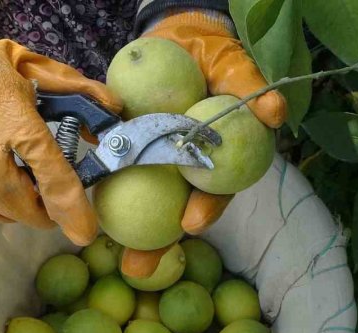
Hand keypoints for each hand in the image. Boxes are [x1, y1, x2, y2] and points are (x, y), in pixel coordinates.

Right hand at [0, 0, 120, 245]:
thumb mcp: (29, 65)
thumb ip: (75, 89)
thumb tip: (116, 109)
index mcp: (16, 126)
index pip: (55, 180)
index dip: (73, 210)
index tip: (84, 231)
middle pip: (19, 207)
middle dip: (38, 213)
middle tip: (44, 207)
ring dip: (4, 207)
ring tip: (9, 192)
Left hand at [120, 9, 285, 275]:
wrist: (178, 40)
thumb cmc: (215, 58)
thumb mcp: (236, 68)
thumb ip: (251, 89)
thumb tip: (274, 115)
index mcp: (219, 159)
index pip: (215, 192)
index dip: (205, 209)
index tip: (188, 222)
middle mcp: (189, 169)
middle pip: (173, 212)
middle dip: (156, 245)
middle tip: (137, 267)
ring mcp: (157, 164)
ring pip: (142, 203)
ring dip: (129, 236)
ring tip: (113, 262)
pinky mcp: (128, 151)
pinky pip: (113, 174)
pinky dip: (99, 193)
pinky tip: (82, 212)